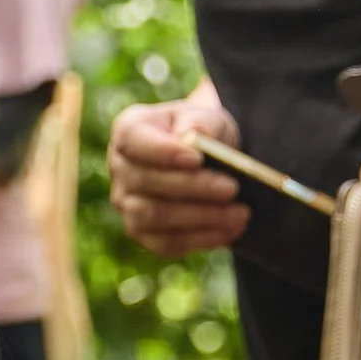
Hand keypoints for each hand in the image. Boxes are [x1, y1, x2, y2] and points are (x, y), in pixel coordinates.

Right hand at [105, 88, 249, 255]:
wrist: (206, 158)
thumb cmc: (202, 132)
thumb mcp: (207, 116)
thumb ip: (200, 121)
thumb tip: (193, 136)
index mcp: (128, 132)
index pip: (133, 141)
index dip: (162, 152)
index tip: (197, 159)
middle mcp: (120, 169)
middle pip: (146, 182)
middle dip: (193, 187)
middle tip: (232, 189)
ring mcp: (127, 204)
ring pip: (154, 216)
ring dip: (200, 217)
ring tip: (240, 214)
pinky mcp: (142, 233)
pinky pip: (165, 243)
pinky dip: (200, 239)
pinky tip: (230, 231)